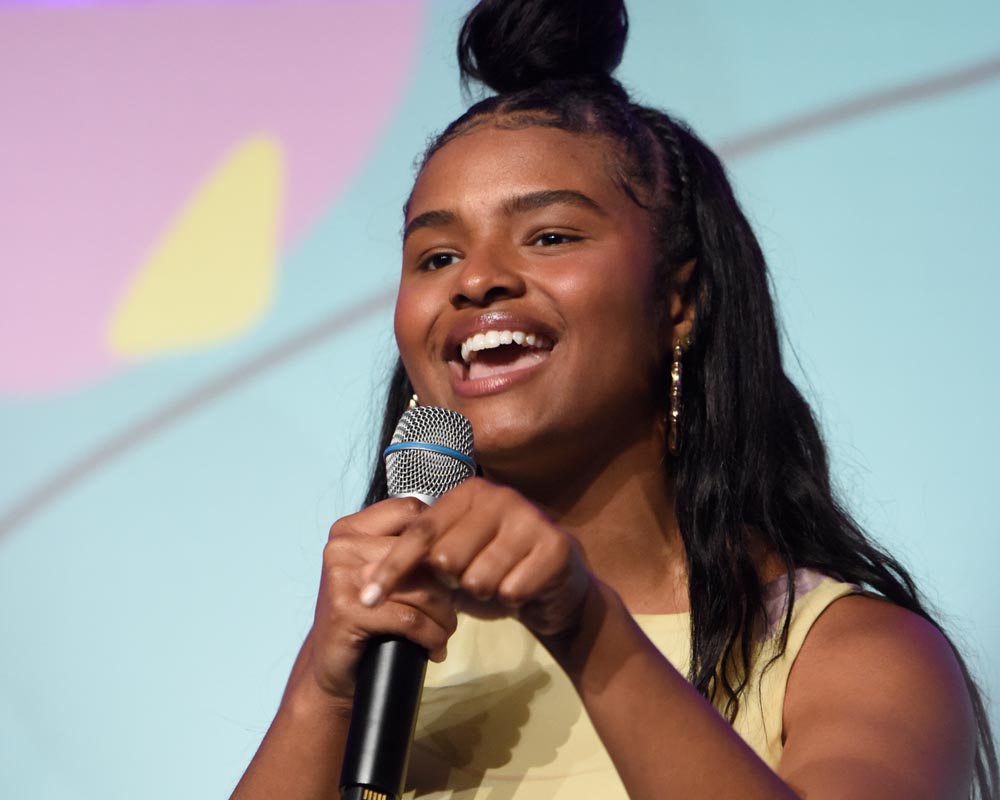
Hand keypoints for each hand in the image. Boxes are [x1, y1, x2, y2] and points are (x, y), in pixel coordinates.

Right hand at [305, 497, 457, 704]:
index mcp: (350, 529)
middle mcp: (342, 547)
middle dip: (447, 586)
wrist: (331, 668)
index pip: (411, 512)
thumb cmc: (366, 616)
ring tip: (446, 631)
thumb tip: (456, 535)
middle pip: (422, 555)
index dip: (439, 538)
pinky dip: (432, 636)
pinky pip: (410, 620)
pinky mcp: (347, 612)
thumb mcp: (380, 572)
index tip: (448, 567)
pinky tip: (435, 648)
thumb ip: (404, 548)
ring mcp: (342, 578)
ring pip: (421, 589)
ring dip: (444, 616)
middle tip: (451, 610)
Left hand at [361, 478, 593, 639]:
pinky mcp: (556, 547)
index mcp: (467, 493)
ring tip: (497, 584)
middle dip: (452, 583)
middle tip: (469, 582)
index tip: (367, 598)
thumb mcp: (451, 563)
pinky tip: (522, 590)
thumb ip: (415, 562)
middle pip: (446, 558)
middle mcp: (499, 497)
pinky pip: (511, 589)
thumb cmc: (494, 571)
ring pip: (478, 578)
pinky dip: (511, 599)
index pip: (419, 533)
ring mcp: (530, 518)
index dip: (392, 568)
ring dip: (483, 593)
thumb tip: (364, 577)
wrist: (554, 588)